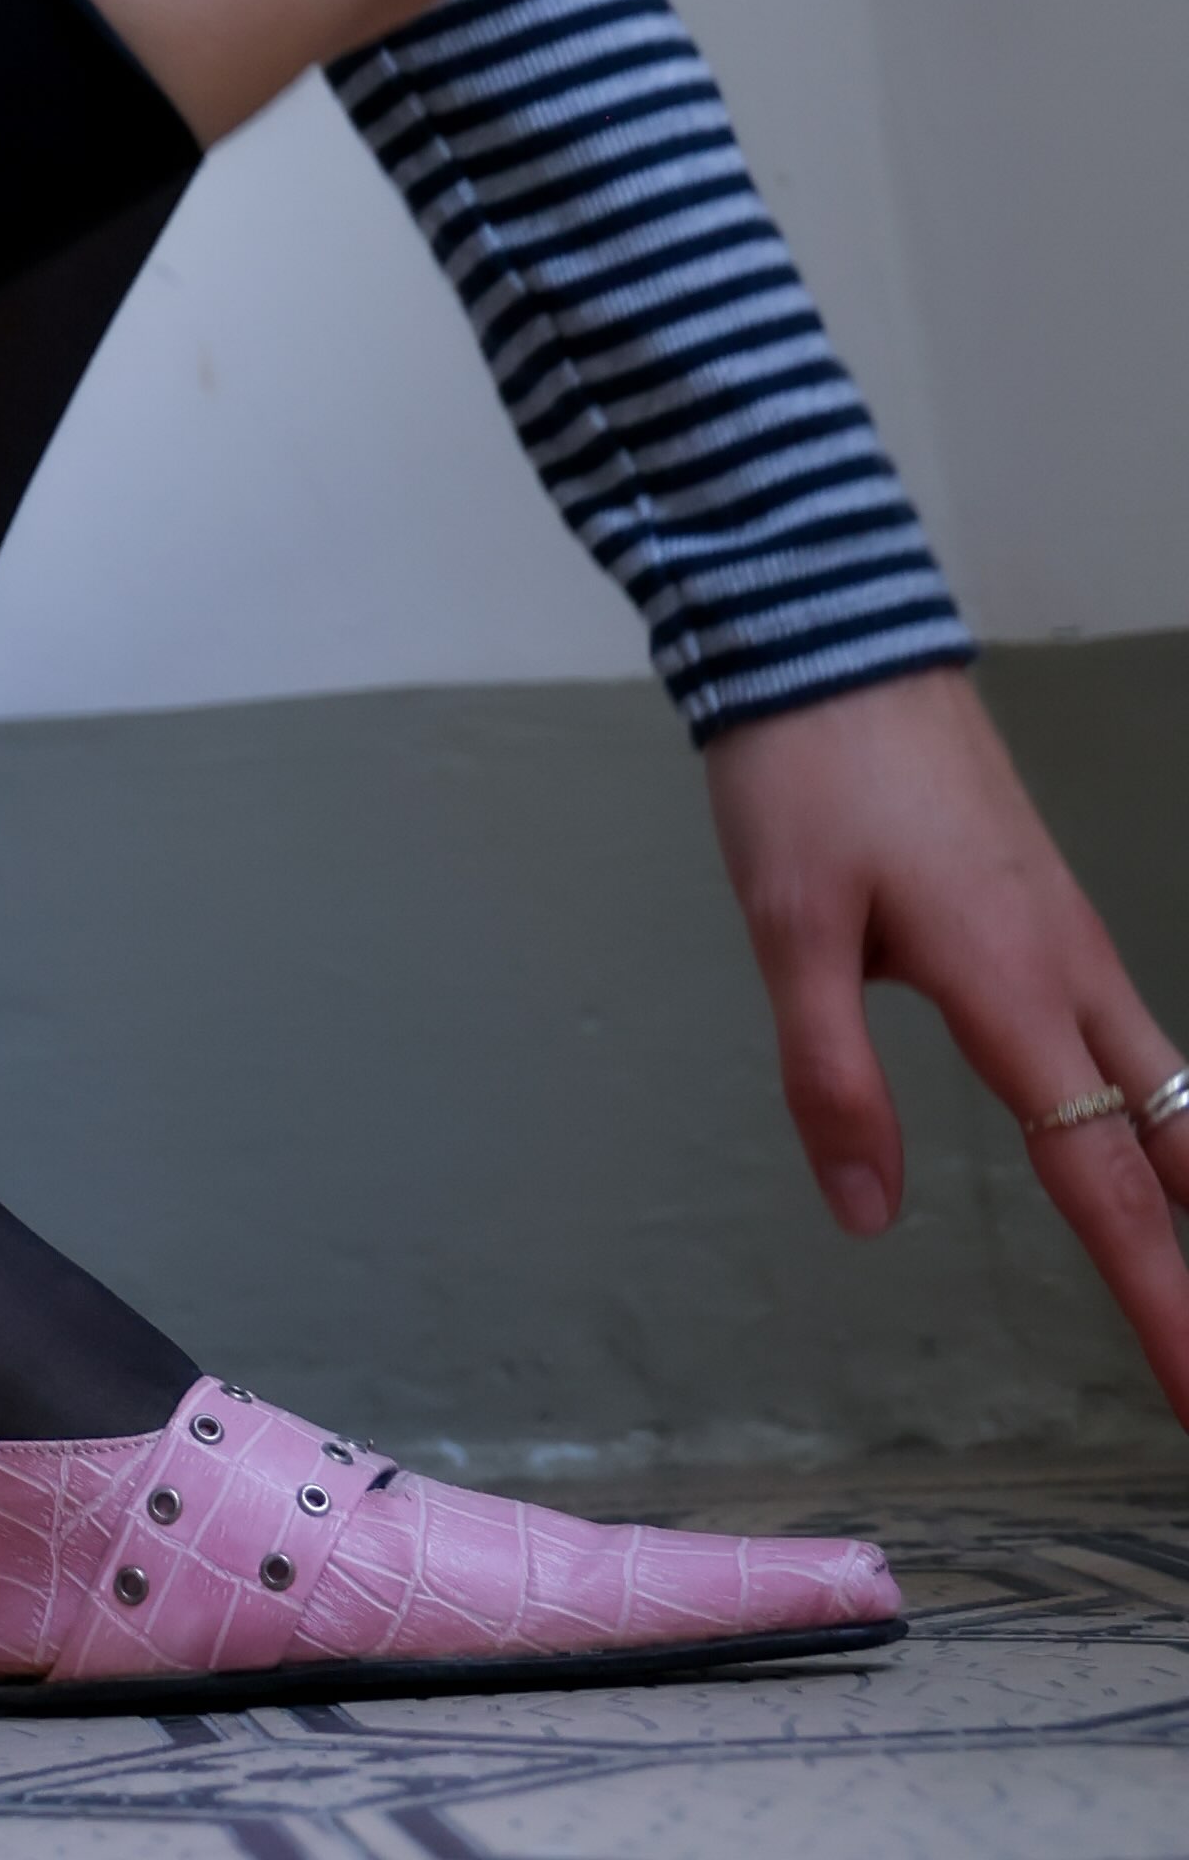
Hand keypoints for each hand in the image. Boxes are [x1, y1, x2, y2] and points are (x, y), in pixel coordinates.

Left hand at [705, 661, 1188, 1428]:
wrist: (831, 636)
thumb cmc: (807, 777)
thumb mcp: (788, 927)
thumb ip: (830, 1074)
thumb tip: (869, 1216)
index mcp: (1014, 994)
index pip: (1104, 1188)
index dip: (1159, 1303)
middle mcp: (1072, 976)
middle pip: (1171, 1153)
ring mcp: (1074, 940)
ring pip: (1170, 1095)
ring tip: (1186, 1288)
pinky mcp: (1053, 912)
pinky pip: (1138, 1044)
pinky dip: (1167, 1126)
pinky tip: (1154, 1159)